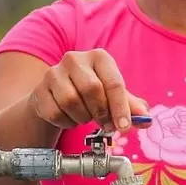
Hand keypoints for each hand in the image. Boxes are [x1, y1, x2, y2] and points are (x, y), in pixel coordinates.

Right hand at [28, 49, 149, 132]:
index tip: (124, 127)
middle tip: (105, 124)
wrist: (56, 97)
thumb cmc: (90, 95)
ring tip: (85, 116)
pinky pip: (55, 113)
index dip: (120, 108)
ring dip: (82, 118)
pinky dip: (66, 122)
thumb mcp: (113, 97)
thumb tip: (146, 119)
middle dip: (101, 113)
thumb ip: (131, 107)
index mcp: (98, 57)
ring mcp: (54, 73)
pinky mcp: (39, 90)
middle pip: (92, 89)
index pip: (113, 82)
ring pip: (71, 102)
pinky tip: (70, 118)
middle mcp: (74, 59)